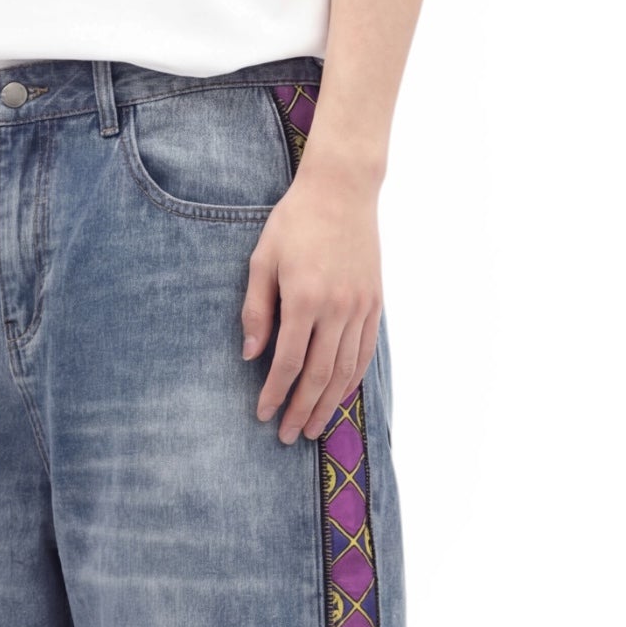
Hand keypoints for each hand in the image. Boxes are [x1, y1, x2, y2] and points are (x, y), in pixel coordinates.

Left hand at [240, 155, 382, 443]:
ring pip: (346, 370)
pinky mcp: (374, 304)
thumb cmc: (294, 222)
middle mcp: (337, 308)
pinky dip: (352, 381)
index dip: (275, 394)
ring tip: (314, 428)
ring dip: (328, 404)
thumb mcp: (262, 260)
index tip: (263, 415)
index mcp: (305, 298)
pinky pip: (364, 353)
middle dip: (301, 410)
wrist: (342, 190)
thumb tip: (251, 356)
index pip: (288, 362)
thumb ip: (256, 310)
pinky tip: (339, 398)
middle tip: (288, 436)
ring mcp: (360, 308)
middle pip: (319, 376)